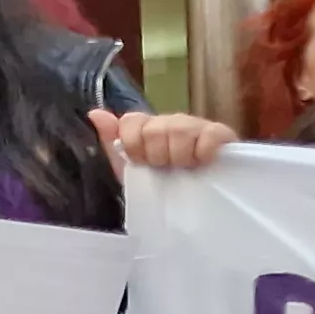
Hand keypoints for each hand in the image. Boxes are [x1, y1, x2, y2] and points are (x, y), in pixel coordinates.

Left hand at [92, 108, 234, 169]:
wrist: (197, 200)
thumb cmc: (162, 182)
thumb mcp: (130, 168)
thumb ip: (112, 142)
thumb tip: (94, 113)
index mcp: (148, 127)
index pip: (131, 121)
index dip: (133, 146)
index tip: (142, 163)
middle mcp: (171, 121)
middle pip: (154, 130)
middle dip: (156, 157)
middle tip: (166, 168)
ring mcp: (196, 125)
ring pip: (180, 131)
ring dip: (179, 157)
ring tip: (185, 168)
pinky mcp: (220, 133)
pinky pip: (210, 134)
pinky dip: (204, 151)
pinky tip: (203, 162)